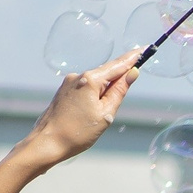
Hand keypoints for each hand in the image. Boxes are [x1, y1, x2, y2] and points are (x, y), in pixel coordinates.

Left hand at [21, 51, 141, 166]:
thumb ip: (119, 91)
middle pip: (106, 72)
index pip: (117, 65)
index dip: (132, 58)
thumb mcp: (106, 113)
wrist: (48, 142)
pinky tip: (91, 112)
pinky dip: (94, 95)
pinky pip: (85, 88)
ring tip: (101, 116)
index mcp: (90, 80)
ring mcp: (69, 82)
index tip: (144, 49)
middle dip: (119, 78)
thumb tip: (131, 74)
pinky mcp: (64, 90)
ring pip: (95, 82)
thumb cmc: (77, 132)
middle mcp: (78, 76)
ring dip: (105, 92)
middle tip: (131, 83)